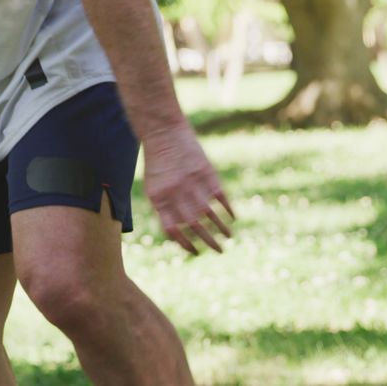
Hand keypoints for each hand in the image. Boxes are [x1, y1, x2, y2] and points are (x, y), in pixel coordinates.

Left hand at [143, 121, 234, 255]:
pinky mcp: (207, 174)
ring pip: (210, 215)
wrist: (164, 134)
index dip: (185, 244)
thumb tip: (178, 234)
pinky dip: (228, 210)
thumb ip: (164, 209)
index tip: (196, 252)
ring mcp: (193, 184)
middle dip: (209, 242)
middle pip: (195, 226)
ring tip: (229, 238)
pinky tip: (234, 218)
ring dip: (222, 229)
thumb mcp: (153, 188)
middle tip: (219, 252)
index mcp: (160, 200)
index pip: (173, 230)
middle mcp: (177, 195)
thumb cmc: (158, 164)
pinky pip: (221, 198)